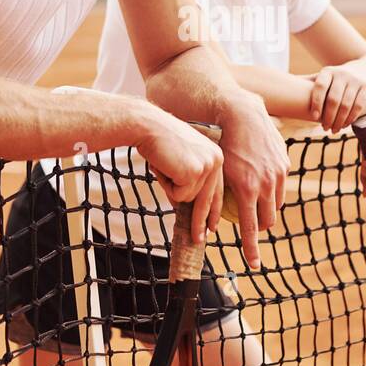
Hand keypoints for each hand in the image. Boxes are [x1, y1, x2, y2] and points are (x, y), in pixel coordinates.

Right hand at [133, 106, 224, 240]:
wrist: (148, 126)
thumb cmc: (158, 142)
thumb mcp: (179, 163)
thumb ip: (187, 181)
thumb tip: (187, 206)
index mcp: (215, 156)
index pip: (218, 189)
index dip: (213, 210)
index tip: (212, 226)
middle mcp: (216, 161)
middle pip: (209, 199)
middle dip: (202, 221)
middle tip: (199, 239)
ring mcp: (208, 166)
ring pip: (190, 198)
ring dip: (171, 188)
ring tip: (165, 167)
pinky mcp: (195, 172)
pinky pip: (179, 195)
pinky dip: (167, 186)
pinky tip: (164, 166)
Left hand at [218, 95, 289, 269]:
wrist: (241, 114)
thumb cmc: (221, 143)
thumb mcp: (217, 173)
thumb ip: (219, 195)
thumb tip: (209, 218)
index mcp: (248, 190)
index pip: (252, 228)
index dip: (251, 248)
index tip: (253, 264)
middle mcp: (267, 184)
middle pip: (268, 220)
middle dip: (261, 225)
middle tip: (251, 222)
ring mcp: (278, 173)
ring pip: (276, 203)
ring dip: (267, 206)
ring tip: (254, 198)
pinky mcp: (285, 162)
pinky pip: (281, 184)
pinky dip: (272, 187)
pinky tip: (261, 178)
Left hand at [310, 65, 365, 133]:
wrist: (365, 69)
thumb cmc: (338, 78)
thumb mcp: (325, 76)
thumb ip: (308, 82)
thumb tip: (283, 86)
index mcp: (328, 72)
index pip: (319, 86)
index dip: (316, 102)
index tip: (313, 117)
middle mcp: (342, 74)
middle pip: (333, 99)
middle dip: (328, 117)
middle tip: (325, 128)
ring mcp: (356, 80)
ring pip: (346, 105)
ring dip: (339, 121)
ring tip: (334, 129)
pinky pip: (358, 106)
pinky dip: (351, 118)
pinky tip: (346, 124)